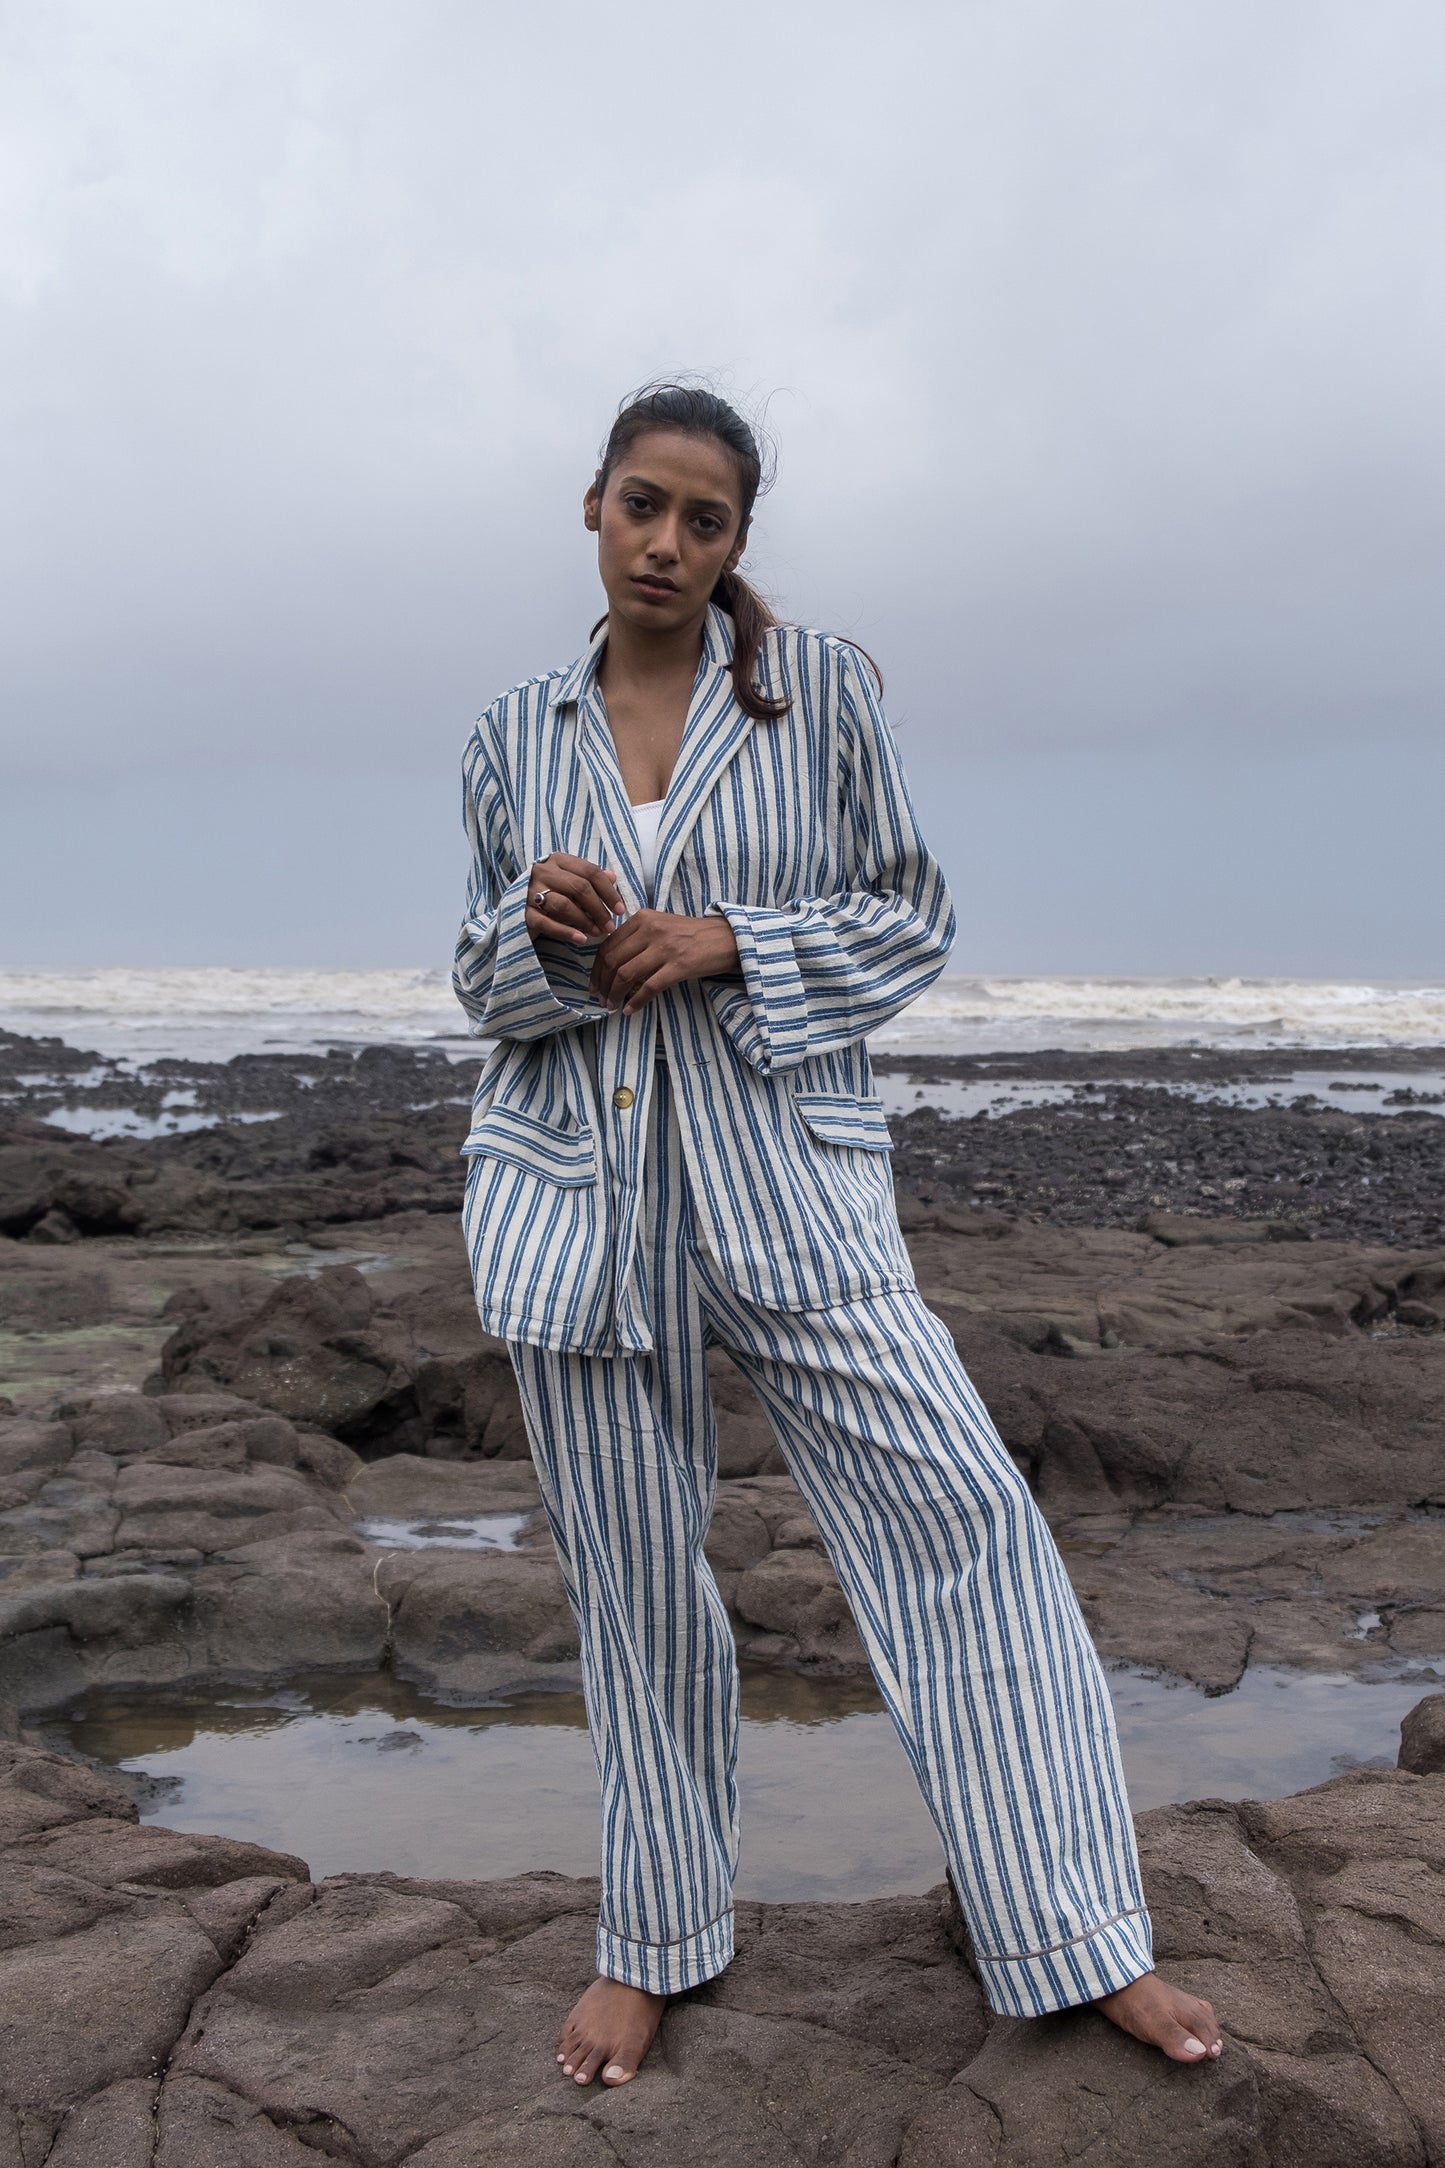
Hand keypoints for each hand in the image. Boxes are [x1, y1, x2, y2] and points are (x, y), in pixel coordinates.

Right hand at [525, 853, 624, 949]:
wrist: (514, 908)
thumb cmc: (548, 893)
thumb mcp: (568, 882)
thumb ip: (589, 879)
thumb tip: (613, 877)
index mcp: (557, 861)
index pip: (589, 871)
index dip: (608, 891)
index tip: (620, 909)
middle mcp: (542, 872)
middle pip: (579, 887)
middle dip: (599, 909)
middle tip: (611, 926)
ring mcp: (529, 892)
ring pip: (563, 905)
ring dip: (585, 921)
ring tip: (598, 933)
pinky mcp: (522, 913)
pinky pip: (547, 923)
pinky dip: (566, 932)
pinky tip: (581, 939)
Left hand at [590, 911, 740, 1014]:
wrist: (726, 937)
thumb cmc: (692, 935)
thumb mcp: (661, 925)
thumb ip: (637, 937)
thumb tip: (612, 962)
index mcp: (642, 918)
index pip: (608, 944)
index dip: (596, 968)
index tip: (594, 983)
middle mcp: (650, 930)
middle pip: (612, 960)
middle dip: (602, 984)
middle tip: (601, 998)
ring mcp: (665, 947)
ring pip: (626, 974)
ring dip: (615, 994)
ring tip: (612, 1005)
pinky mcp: (679, 965)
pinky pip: (649, 987)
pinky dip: (636, 1002)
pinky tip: (630, 1010)